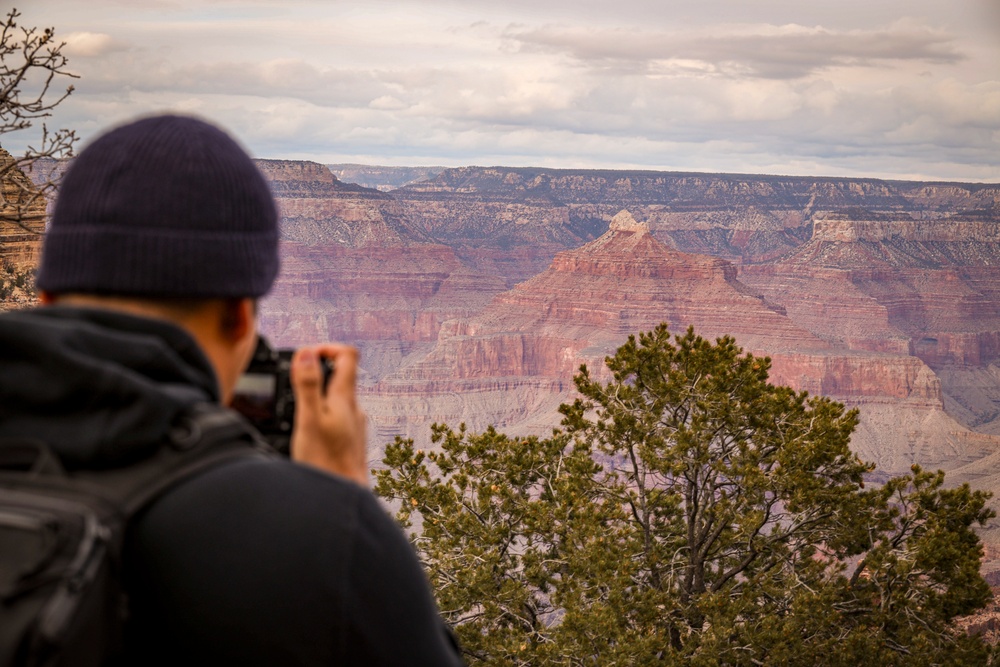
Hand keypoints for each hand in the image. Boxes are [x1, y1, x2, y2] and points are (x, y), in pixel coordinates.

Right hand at [289, 344, 368, 485]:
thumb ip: (307, 385)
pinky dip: (320, 416)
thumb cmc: (326, 463)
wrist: (344, 499)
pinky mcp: (350, 442)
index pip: (348, 355)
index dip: (326, 347)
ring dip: (317, 396)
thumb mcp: (309, 419)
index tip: (306, 357)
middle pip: (340, 376)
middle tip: (292, 382)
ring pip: (337, 399)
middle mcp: (354, 409)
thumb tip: (307, 352)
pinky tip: (306, 432)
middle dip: (316, 372)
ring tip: (295, 409)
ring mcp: (354, 426)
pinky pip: (336, 418)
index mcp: (345, 398)